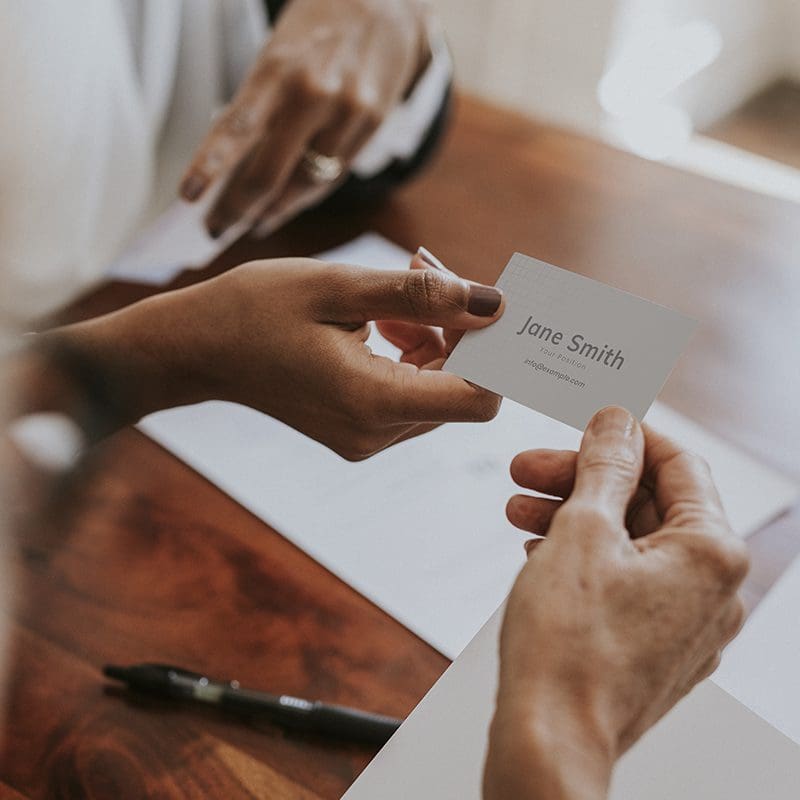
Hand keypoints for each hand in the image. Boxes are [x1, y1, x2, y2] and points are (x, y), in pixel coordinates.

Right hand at [44, 252, 503, 458]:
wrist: (198, 349)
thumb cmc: (256, 309)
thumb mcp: (341, 287)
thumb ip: (423, 296)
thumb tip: (497, 303)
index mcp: (373, 401)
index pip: (480, 396)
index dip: (497, 351)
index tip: (484, 300)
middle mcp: (376, 432)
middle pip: (462, 390)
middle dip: (459, 330)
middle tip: (425, 271)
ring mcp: (366, 437)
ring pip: (439, 389)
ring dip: (433, 338)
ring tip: (390, 295)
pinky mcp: (358, 430)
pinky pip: (410, 394)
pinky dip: (410, 355)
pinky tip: (378, 320)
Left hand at [180, 0, 430, 237]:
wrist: (386, 0)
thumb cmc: (317, 30)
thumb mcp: (277, 55)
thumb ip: (259, 107)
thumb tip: (231, 170)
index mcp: (277, 68)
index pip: (234, 128)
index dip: (209, 167)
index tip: (188, 198)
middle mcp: (314, 93)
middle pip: (267, 174)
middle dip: (237, 210)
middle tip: (214, 230)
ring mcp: (348, 112)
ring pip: (302, 185)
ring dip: (271, 212)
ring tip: (250, 225)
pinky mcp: (374, 125)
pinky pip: (332, 177)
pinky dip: (304, 196)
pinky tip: (285, 206)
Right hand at [483, 407, 748, 799]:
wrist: (549, 741)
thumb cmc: (567, 646)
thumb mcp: (582, 530)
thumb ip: (605, 466)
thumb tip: (617, 421)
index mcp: (712, 554)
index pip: (678, 463)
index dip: (625, 435)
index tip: (585, 423)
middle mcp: (713, 590)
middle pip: (649, 504)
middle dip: (582, 480)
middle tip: (529, 469)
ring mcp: (685, 624)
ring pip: (631, 543)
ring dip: (573, 517)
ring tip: (517, 510)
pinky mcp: (655, 646)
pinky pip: (625, 581)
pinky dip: (583, 557)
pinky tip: (537, 551)